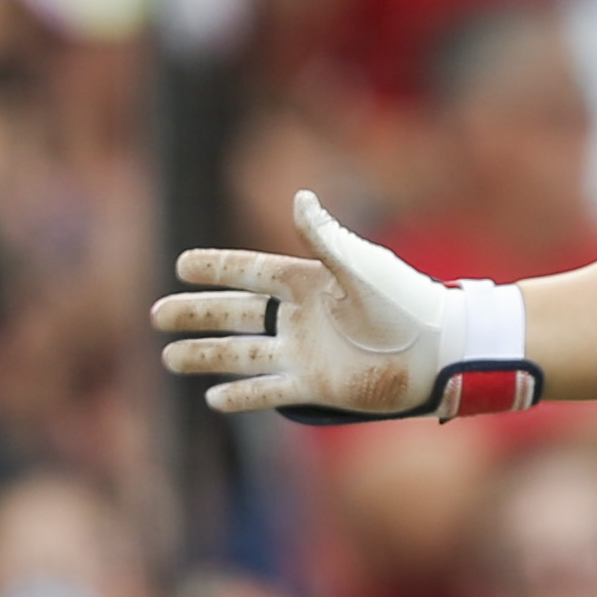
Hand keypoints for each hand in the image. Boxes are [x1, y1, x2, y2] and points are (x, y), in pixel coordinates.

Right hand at [153, 192, 541, 422]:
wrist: (439, 350)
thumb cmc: (406, 301)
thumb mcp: (360, 267)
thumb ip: (324, 238)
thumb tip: (298, 198)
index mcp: (307, 282)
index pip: (248, 273)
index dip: (215, 270)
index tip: (181, 265)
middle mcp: (299, 318)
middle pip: (235, 315)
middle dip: (196, 314)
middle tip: (157, 313)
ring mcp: (305, 354)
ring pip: (242, 355)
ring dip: (206, 356)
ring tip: (169, 357)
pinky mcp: (317, 387)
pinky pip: (268, 392)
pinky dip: (241, 396)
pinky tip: (213, 398)